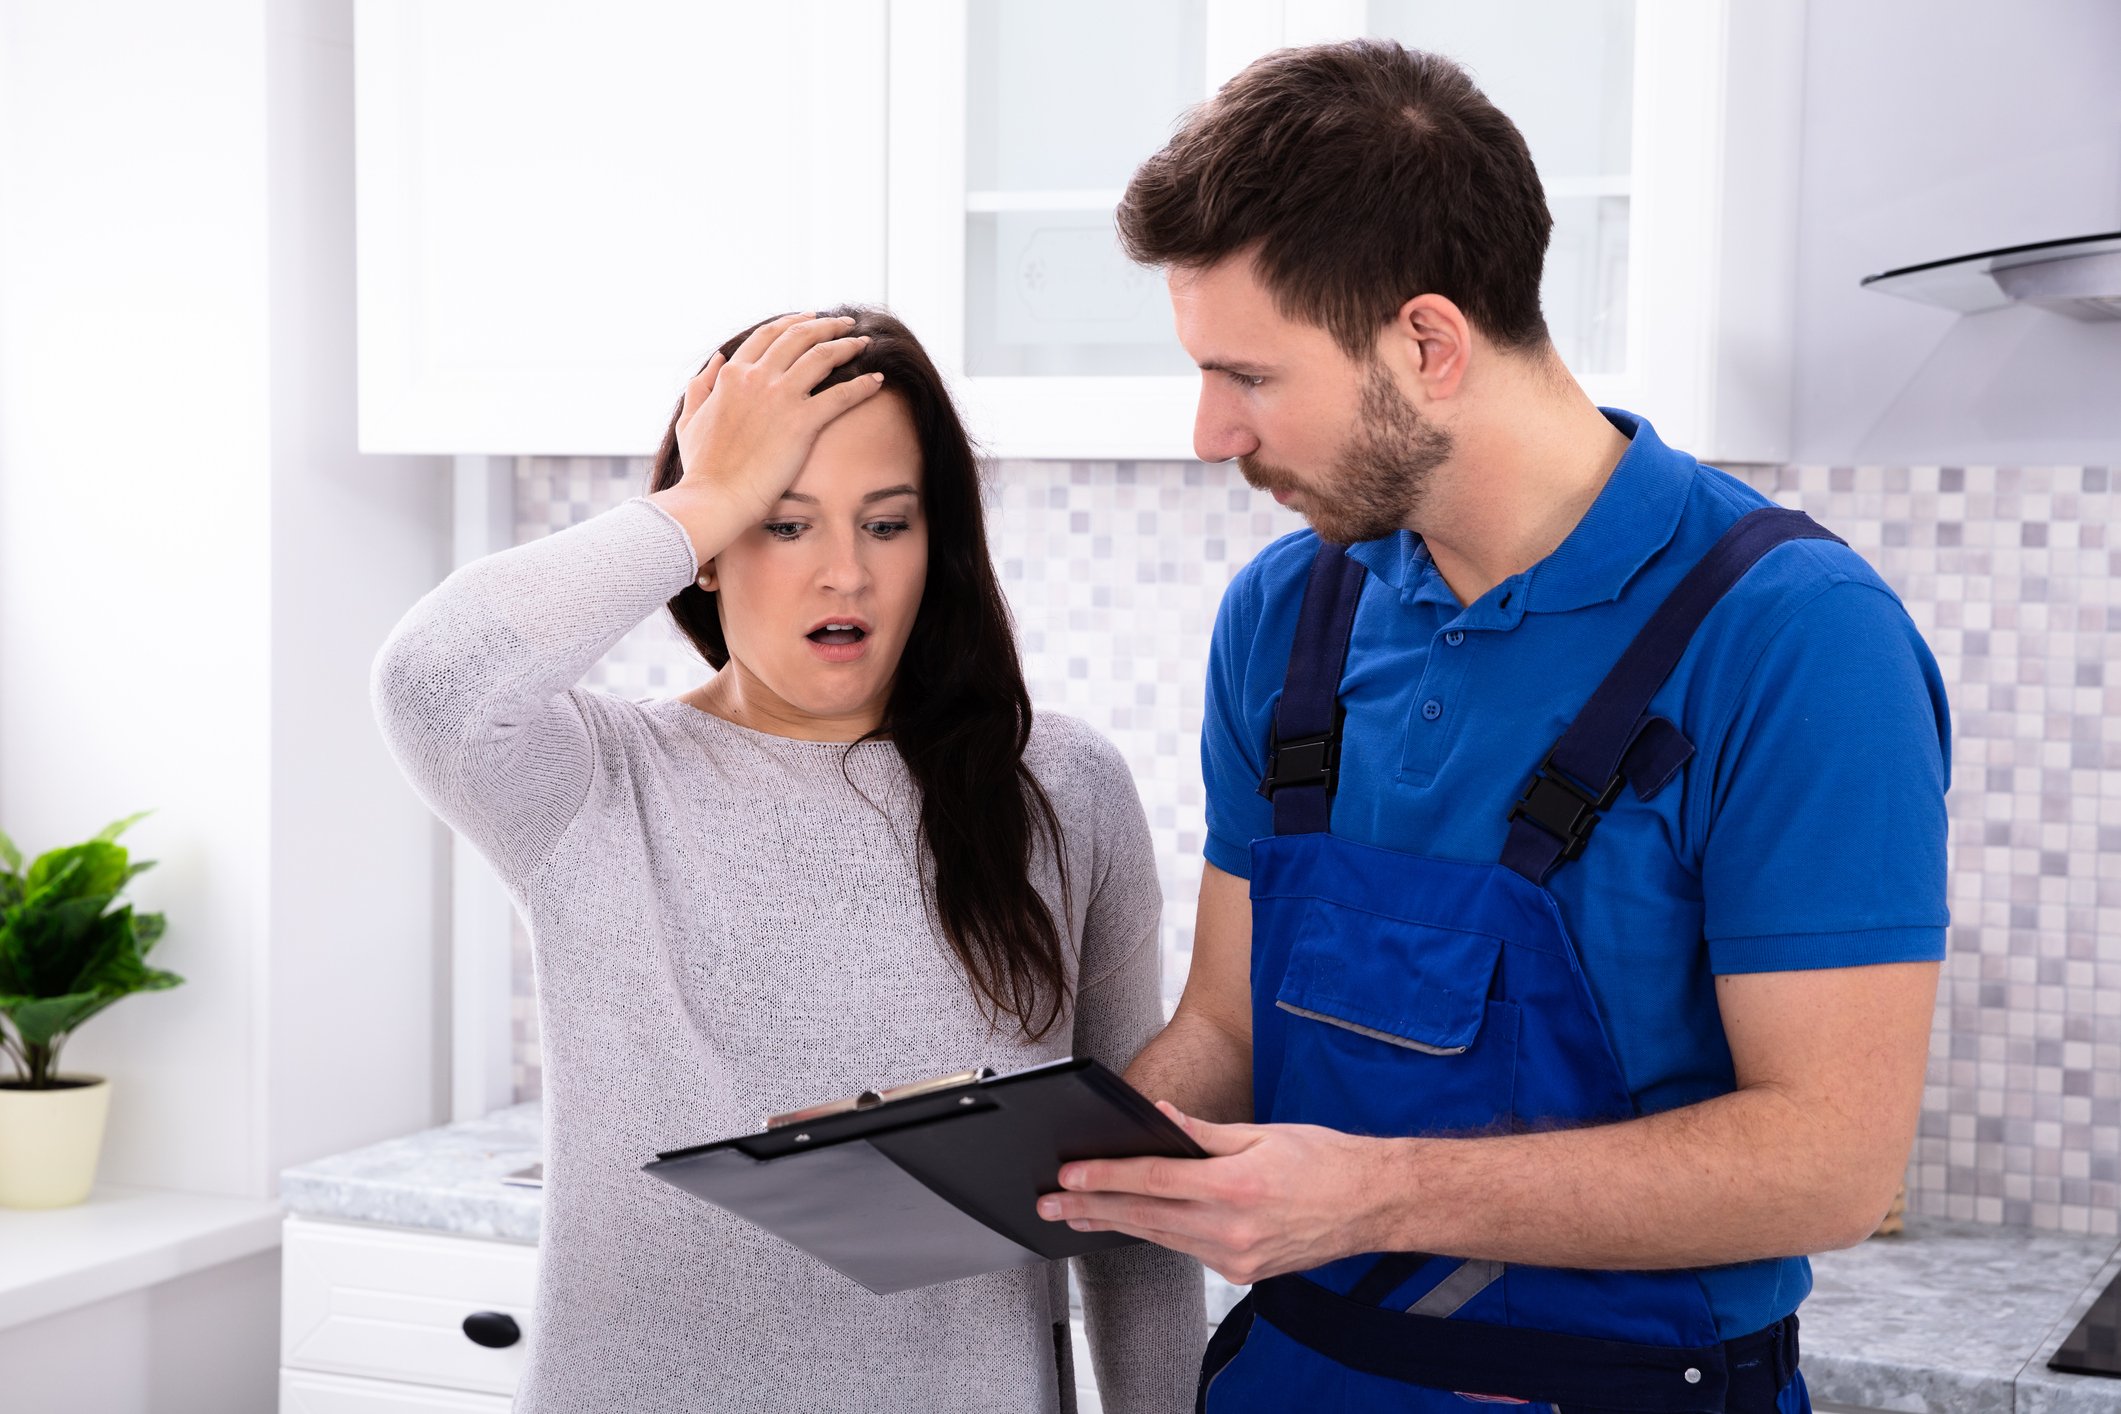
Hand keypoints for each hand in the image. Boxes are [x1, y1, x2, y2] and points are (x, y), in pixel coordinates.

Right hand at [670, 312, 884, 526]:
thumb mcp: (690, 419)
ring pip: (823, 356)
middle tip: (845, 324)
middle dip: (826, 325)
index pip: (768, 334)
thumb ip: (702, 385)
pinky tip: (878, 380)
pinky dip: (863, 385)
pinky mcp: (802, 422)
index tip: (811, 319)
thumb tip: (717, 358)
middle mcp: (758, 378)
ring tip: (864, 343)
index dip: (793, 322)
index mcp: (732, 374)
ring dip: (847, 345)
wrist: (715, 496)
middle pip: (799, 336)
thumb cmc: (703, 467)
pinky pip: (842, 395)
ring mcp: (781, 397)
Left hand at [1035, 1102, 1400, 1284]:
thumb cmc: (1325, 1161)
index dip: (1104, 1177)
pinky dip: (1159, 1233)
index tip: (1070, 1175)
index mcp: (1236, 1186)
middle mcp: (1233, 1229)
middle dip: (1090, 1208)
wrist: (1372, 1204)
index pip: (1152, 1181)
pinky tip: (1134, 1223)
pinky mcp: (1243, 1272)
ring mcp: (1237, 1257)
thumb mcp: (1262, 1132)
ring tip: (1075, 1215)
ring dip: (1115, 1225)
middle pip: (1145, 1217)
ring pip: (1161, 1237)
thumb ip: (1203, 1132)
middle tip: (1051, 1203)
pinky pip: (1188, 1250)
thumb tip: (1159, 1120)